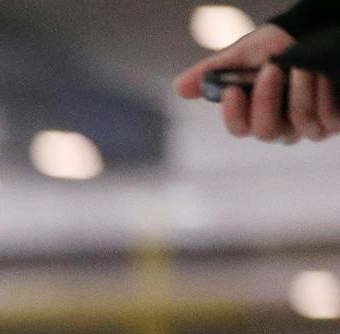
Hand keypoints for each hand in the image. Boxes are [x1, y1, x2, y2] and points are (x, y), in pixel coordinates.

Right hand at [175, 23, 339, 142]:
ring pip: (298, 123)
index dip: (234, 115)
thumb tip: (179, 87)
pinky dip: (322, 94)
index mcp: (254, 116)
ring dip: (300, 91)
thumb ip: (212, 72)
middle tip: (274, 69)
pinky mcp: (332, 122)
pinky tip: (321, 75)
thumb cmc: (278, 45)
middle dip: (268, 99)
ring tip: (302, 66)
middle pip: (265, 132)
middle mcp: (280, 128)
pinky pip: (325, 119)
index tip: (232, 91)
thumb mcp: (243, 54)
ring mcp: (307, 127)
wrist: (312, 32)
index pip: (239, 129)